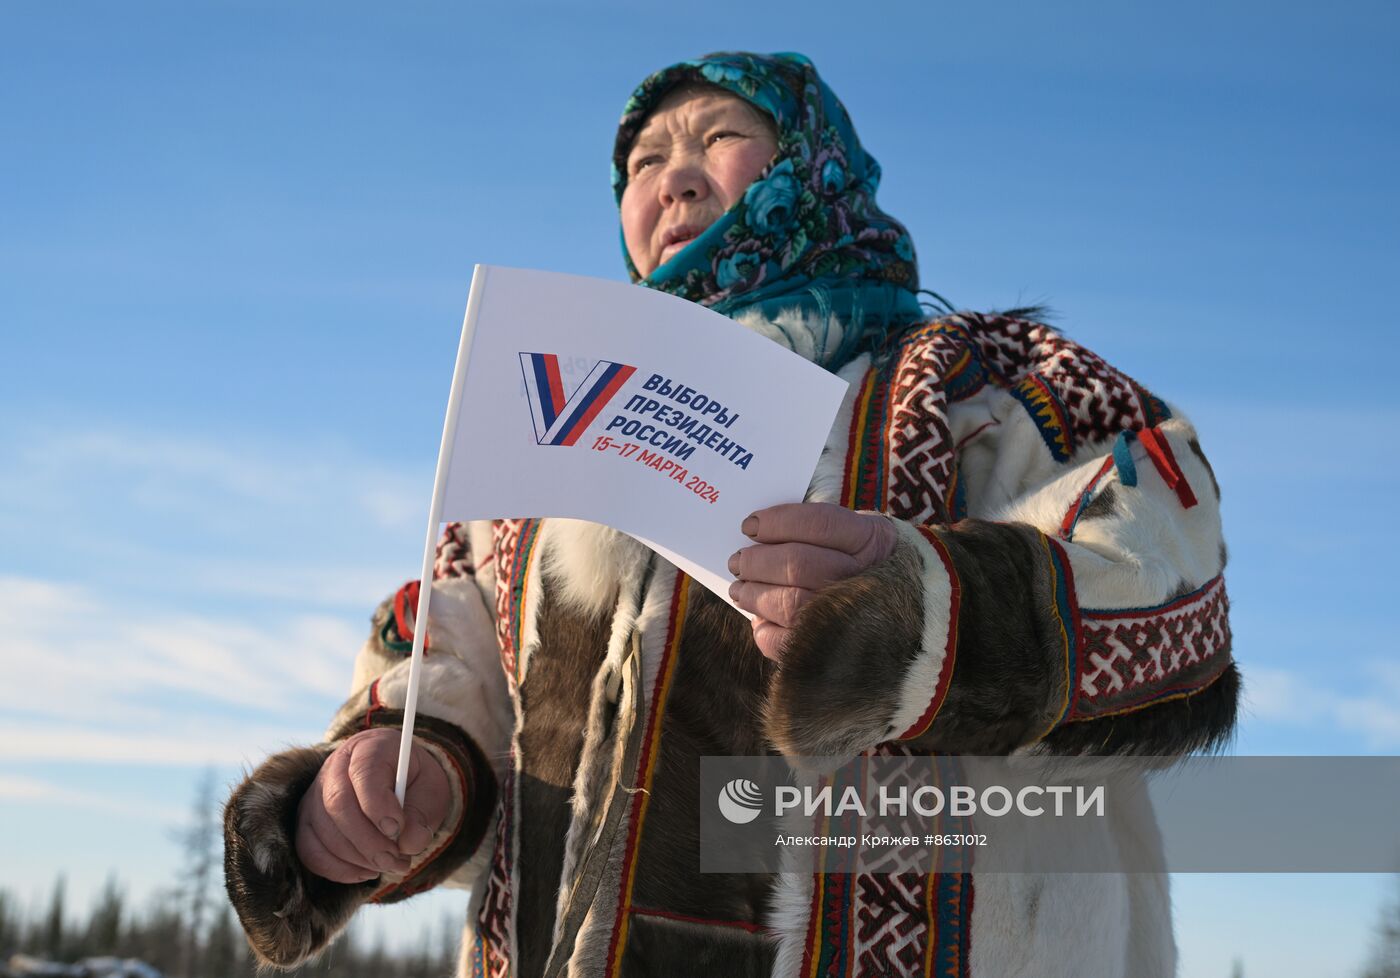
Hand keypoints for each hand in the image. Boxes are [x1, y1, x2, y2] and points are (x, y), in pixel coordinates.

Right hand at [295, 727, 450, 884]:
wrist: (398, 782)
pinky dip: (338, 868)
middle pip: (338, 803)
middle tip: (395, 859)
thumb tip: (409, 843)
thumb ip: (423, 814)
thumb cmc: (415, 783)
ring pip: (323, 830)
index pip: (364, 772)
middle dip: (368, 840)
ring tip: (391, 864)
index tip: (397, 829)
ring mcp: (316, 792)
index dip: (378, 805)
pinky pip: (310, 850)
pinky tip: (366, 870)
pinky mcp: (307, 819)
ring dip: (358, 857)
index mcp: (371, 747)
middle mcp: (337, 765)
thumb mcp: (431, 791)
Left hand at [727, 502, 896, 659]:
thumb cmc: (874, 568)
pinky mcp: (837, 652)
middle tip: (738, 561)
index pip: (818, 524)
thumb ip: (822, 531)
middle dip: (757, 562)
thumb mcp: (864, 535)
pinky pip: (792, 645)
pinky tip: (760, 622)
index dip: (778, 522)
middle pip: (797, 564)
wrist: (923, 620)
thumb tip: (759, 535)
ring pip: (791, 604)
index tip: (749, 525)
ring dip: (755, 595)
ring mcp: (853, 619)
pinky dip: (766, 633)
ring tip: (740, 589)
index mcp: (873, 541)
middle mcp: (866, 578)